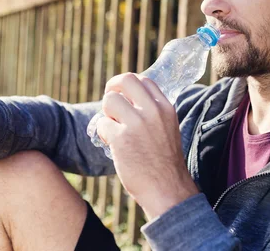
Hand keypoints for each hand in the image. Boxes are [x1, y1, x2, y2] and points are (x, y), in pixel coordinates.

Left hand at [96, 73, 199, 219]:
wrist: (168, 190)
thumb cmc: (164, 162)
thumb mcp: (167, 128)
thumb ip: (152, 112)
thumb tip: (129, 99)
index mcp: (165, 108)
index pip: (143, 80)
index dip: (127, 85)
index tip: (122, 95)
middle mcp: (152, 111)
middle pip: (125, 80)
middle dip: (112, 88)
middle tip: (109, 102)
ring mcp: (136, 124)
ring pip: (109, 100)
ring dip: (106, 114)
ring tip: (112, 129)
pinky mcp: (121, 138)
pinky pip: (101, 124)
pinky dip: (102, 133)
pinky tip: (111, 144)